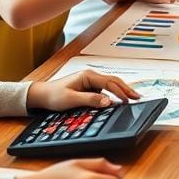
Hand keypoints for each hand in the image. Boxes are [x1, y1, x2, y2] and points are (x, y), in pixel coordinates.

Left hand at [27, 70, 141, 111]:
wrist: (41, 95)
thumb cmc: (53, 96)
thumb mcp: (71, 99)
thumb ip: (90, 100)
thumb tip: (108, 102)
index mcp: (88, 76)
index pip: (109, 83)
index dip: (121, 92)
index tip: (129, 100)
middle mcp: (91, 76)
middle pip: (113, 81)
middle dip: (126, 89)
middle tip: (138, 97)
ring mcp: (90, 81)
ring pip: (110, 85)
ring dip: (121, 91)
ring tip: (132, 98)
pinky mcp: (88, 87)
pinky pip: (104, 89)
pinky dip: (113, 93)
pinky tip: (118, 100)